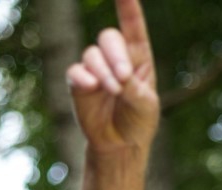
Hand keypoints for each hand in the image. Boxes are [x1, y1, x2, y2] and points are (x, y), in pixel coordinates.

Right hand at [66, 0, 160, 154]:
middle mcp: (116, 59)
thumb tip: (118, 76)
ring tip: (113, 90)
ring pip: (92, 55)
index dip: (129, 9)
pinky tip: (91, 86)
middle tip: (123, 78)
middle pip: (109, 38)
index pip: (134, 28)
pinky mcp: (79, 84)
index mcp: (138, 59)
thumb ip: (134, 88)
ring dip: (103, 71)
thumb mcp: (146, 106)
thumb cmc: (138, 122)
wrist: (120, 145)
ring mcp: (96, 69)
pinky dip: (83, 77)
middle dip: (115, 55)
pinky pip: (75, 71)